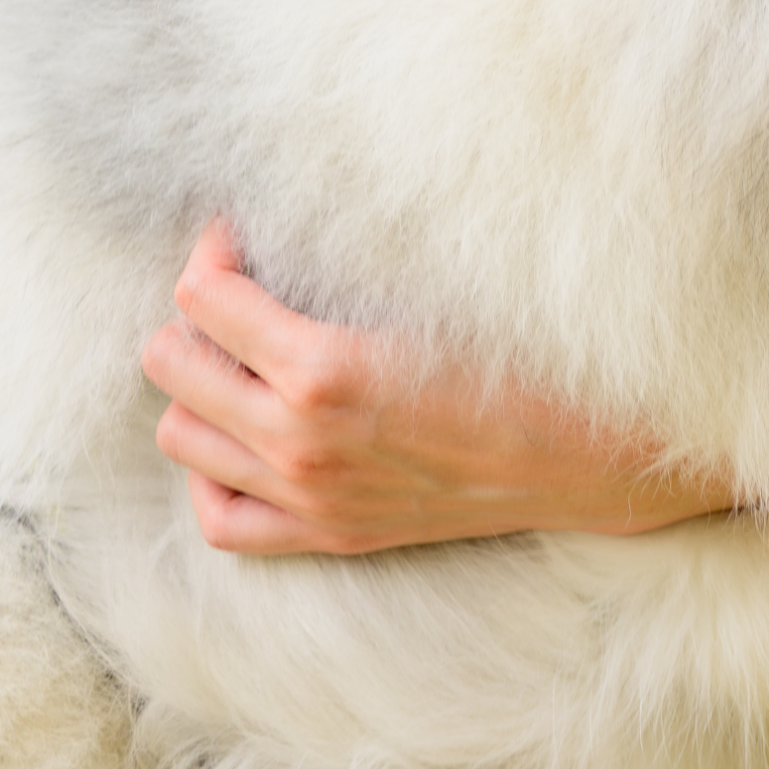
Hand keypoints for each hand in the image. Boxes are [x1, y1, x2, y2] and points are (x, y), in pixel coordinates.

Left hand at [142, 219, 736, 552]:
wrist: (598, 455)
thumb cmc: (529, 355)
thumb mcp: (432, 290)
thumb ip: (344, 265)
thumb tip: (272, 236)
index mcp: (324, 370)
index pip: (202, 296)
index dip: (216, 250)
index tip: (244, 234)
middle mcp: (301, 443)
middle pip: (171, 364)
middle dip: (194, 314)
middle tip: (242, 289)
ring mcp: (312, 498)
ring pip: (181, 436)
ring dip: (198, 386)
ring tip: (241, 355)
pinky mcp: (332, 534)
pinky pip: (221, 518)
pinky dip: (212, 473)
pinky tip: (243, 435)